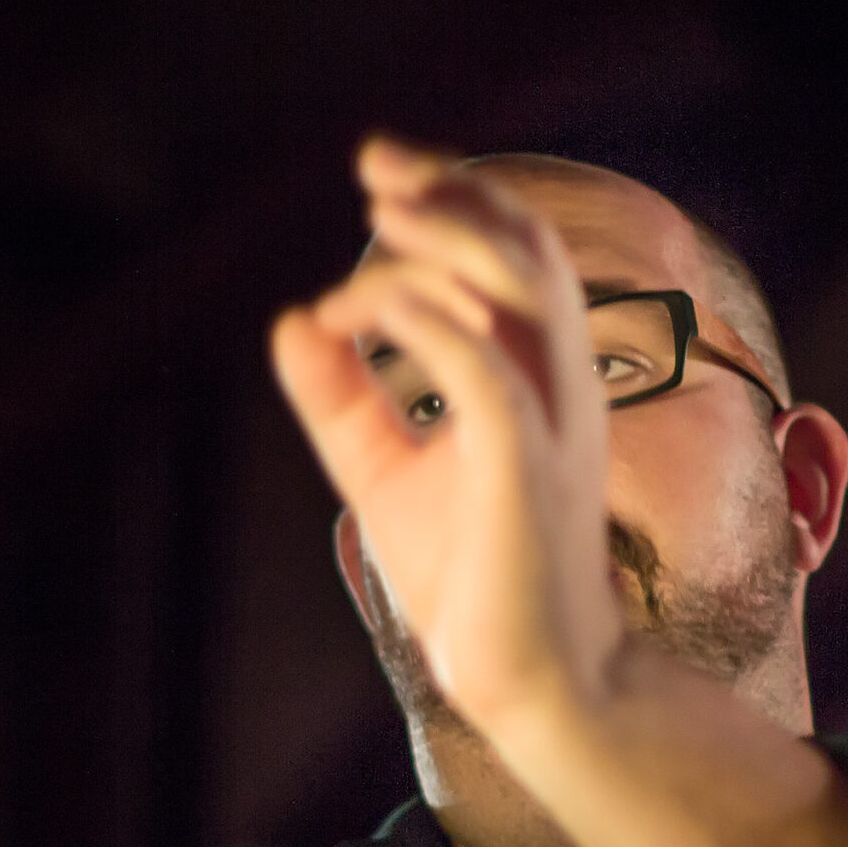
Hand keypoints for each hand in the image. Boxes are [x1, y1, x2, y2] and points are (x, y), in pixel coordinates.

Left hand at [271, 137, 621, 732]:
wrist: (528, 680)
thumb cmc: (471, 577)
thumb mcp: (385, 474)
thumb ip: (342, 401)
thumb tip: (288, 320)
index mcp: (536, 379)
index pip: (513, 259)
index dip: (454, 201)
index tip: (377, 176)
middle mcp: (559, 387)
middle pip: (528, 250)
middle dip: (454, 192)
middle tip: (372, 166)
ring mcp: (551, 426)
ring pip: (524, 290)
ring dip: (448, 240)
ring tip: (376, 215)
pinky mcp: (526, 473)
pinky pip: (487, 372)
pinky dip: (427, 323)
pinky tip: (363, 306)